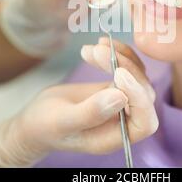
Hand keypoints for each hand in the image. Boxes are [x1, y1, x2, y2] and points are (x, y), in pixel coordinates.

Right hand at [0, 39, 157, 167]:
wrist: (36, 119)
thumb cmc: (46, 126)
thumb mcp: (64, 120)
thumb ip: (91, 113)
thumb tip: (121, 96)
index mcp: (116, 137)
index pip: (145, 121)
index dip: (138, 97)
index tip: (118, 73)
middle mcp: (124, 121)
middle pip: (143, 93)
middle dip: (125, 68)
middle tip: (98, 51)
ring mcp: (122, 103)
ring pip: (137, 76)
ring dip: (120, 57)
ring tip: (95, 47)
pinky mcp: (116, 88)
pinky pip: (127, 68)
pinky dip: (118, 53)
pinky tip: (101, 44)